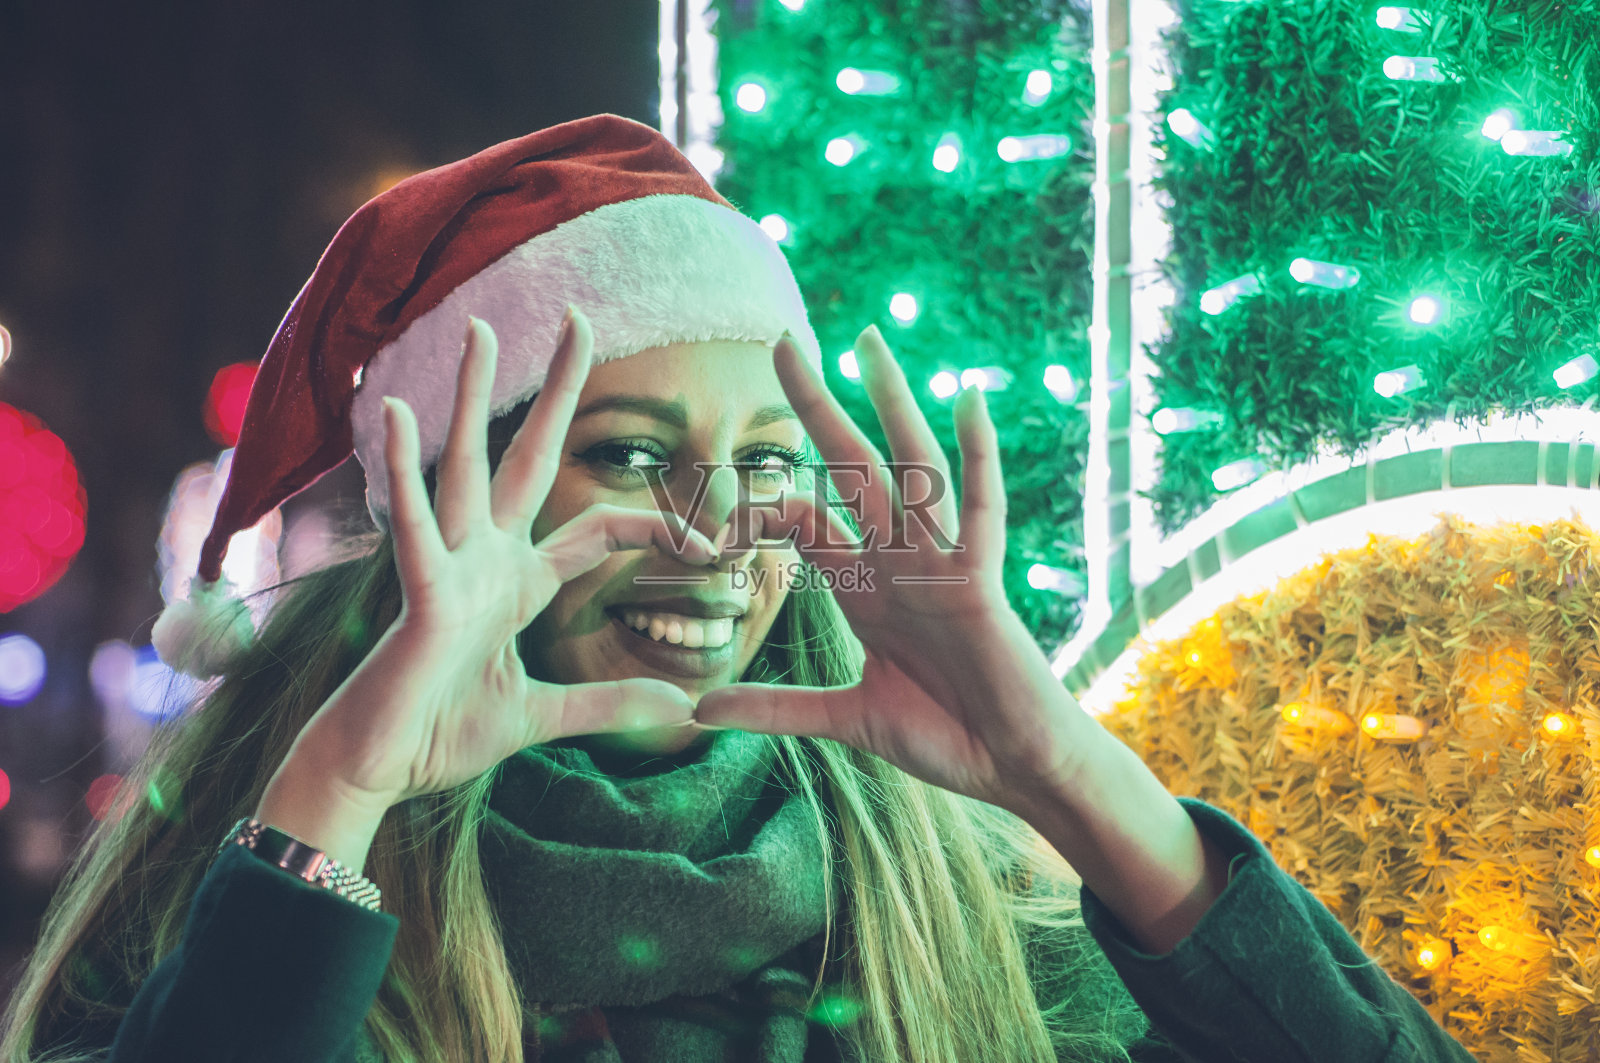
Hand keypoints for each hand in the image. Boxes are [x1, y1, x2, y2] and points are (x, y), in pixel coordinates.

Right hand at [286, 310, 719, 808]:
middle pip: (528, 458)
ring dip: (476, 398)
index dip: (657, 527)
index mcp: (517, 582)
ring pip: (468, 467)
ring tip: (481, 330)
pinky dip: (405, 472)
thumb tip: (682, 706)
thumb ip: (610, 702)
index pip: (598, 529)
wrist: (380, 771)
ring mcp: (452, 569)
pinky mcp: (420, 596)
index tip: (715, 540)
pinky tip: (398, 413)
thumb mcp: (546, 716)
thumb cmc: (445, 734)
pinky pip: (415, 526)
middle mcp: (486, 559)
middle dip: (556, 393)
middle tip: (578, 320)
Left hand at [693, 325, 1092, 817]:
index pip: (802, 523)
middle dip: (817, 407)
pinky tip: (969, 399)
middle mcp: (897, 561)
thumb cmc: (943, 738)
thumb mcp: (844, 720)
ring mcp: (939, 564)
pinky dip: (978, 457)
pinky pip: (980, 509)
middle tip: (783, 343)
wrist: (1009, 767)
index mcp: (864, 589)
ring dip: (888, 404)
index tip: (710, 521)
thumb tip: (697, 712)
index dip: (758, 510)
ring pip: (909, 468)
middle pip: (849, 468)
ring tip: (869, 341)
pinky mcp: (979, 581)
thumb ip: (774, 708)